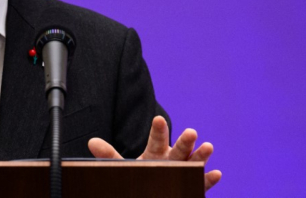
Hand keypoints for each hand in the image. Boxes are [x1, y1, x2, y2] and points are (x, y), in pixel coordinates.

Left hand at [88, 116, 221, 190]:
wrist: (154, 190)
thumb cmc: (140, 176)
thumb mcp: (123, 166)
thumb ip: (109, 155)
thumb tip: (91, 142)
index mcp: (155, 152)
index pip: (156, 139)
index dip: (157, 130)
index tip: (157, 118)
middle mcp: (171, 160)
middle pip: (178, 150)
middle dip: (184, 141)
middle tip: (191, 132)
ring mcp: (182, 173)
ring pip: (192, 163)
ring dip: (200, 156)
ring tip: (208, 146)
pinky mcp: (191, 187)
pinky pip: (201, 183)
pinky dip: (208, 179)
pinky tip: (216, 174)